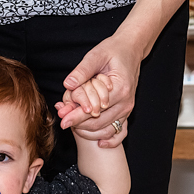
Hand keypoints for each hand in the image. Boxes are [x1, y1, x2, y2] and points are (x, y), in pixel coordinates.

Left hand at [56, 34, 141, 148]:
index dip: (76, 115)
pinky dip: (110, 139)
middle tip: (63, 122)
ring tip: (73, 126)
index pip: (94, 108)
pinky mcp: (127, 112)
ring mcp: (128, 109)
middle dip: (79, 125)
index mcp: (120, 88)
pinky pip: (120, 131)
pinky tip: (100, 144)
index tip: (62, 119)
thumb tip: (68, 84)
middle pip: (99, 122)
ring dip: (89, 131)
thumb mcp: (96, 55)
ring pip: (107, 129)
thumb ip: (82, 71)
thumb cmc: (113, 51)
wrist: (131, 50)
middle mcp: (126, 102)